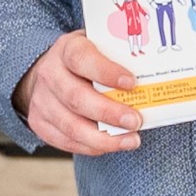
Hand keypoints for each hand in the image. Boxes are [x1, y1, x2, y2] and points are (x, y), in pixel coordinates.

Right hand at [20, 30, 146, 155]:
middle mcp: (50, 74)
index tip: (132, 83)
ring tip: (131, 140)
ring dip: (104, 138)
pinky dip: (92, 147)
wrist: (50, 72)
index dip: (106, 72)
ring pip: (71, 126)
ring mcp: (41, 101)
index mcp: (67, 49)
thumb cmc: (85, 61)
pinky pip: (66, 141)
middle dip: (109, 113)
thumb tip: (155, 71)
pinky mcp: (40, 123)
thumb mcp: (99, 47)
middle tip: (136, 121)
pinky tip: (113, 145)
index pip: (82, 59)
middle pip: (76, 98)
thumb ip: (119, 57)